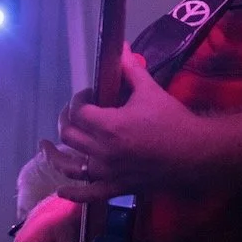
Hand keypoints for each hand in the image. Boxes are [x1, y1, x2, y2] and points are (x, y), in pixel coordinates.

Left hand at [44, 46, 203, 198]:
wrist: (195, 153)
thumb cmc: (172, 120)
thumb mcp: (150, 90)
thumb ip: (130, 69)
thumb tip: (120, 47)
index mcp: (109, 125)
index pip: (78, 111)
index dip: (79, 99)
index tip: (90, 95)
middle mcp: (103, 151)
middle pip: (69, 135)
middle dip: (67, 120)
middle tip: (75, 113)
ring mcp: (107, 173)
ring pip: (71, 166)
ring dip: (57, 155)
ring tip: (46, 147)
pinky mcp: (116, 188)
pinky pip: (88, 195)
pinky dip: (73, 194)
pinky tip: (61, 190)